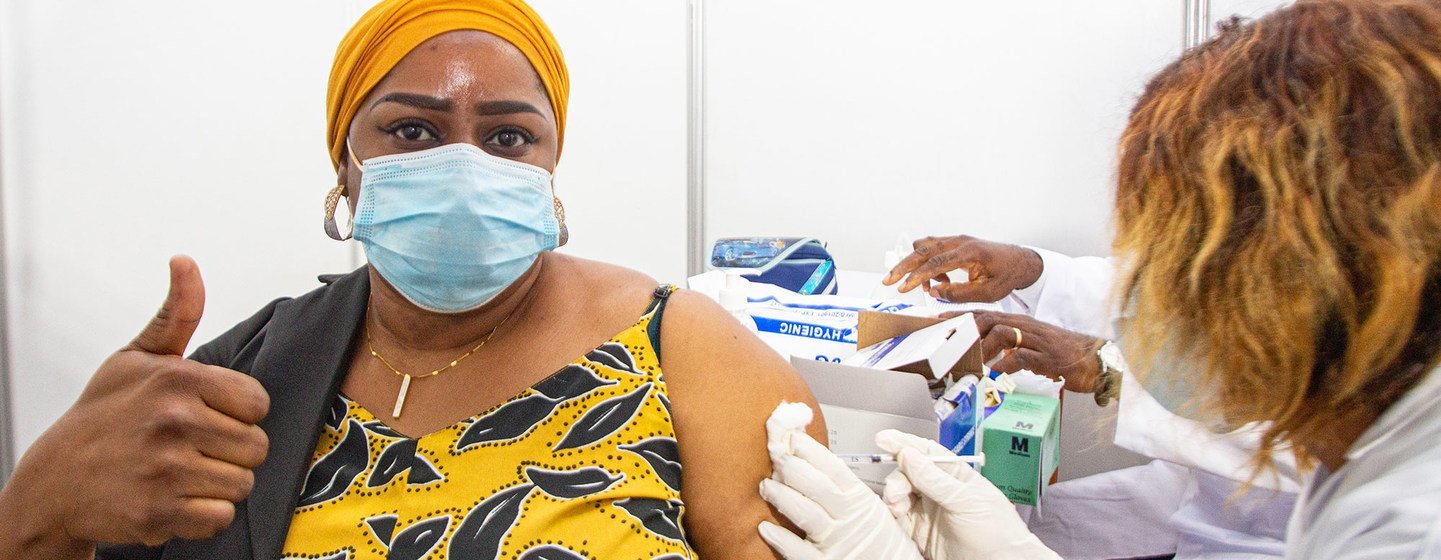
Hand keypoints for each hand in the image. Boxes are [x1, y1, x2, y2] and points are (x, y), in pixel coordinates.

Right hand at [0, 256, 269, 550]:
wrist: (54, 482)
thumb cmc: (102, 418)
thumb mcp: (135, 358)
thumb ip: (176, 313)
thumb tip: (186, 263)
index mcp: (176, 381)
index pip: (258, 403)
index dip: (238, 413)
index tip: (208, 416)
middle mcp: (173, 422)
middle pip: (256, 446)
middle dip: (230, 451)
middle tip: (191, 448)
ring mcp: (166, 469)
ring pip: (243, 483)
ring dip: (218, 484)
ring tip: (182, 472)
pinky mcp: (160, 513)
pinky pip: (221, 517)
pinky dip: (203, 515)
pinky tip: (175, 498)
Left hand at [758, 404, 920, 559]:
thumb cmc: (879, 540)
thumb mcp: (869, 507)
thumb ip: (844, 487)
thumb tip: (809, 458)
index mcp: (861, 500)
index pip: (834, 468)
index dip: (810, 450)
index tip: (791, 436)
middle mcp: (849, 519)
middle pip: (818, 486)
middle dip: (792, 467)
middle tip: (775, 456)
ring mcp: (837, 542)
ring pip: (806, 514)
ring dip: (782, 496)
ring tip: (766, 486)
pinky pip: (799, 551)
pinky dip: (781, 538)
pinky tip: (765, 527)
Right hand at [876, 430, 1058, 559]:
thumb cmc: (998, 532)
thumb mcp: (967, 501)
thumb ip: (935, 479)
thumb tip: (910, 456)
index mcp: (955, 476)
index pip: (927, 452)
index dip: (905, 443)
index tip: (884, 439)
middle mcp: (940, 491)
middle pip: (908, 473)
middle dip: (898, 478)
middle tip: (896, 491)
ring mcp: (929, 511)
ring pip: (901, 494)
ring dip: (894, 496)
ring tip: (897, 506)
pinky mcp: (920, 532)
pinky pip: (898, 518)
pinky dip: (891, 515)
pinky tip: (895, 515)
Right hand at [882, 235, 1042, 303]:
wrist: (1019, 261)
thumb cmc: (1006, 276)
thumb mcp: (987, 293)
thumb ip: (960, 294)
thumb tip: (934, 293)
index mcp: (970, 252)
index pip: (936, 263)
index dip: (917, 276)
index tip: (903, 287)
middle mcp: (960, 241)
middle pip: (922, 250)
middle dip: (903, 266)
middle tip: (888, 281)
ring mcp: (956, 239)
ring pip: (923, 247)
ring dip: (917, 266)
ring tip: (926, 287)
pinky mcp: (953, 242)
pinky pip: (931, 249)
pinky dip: (927, 264)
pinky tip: (939, 280)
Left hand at [956, 310, 1102, 393]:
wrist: (1095, 358)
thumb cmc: (1061, 353)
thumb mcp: (1032, 345)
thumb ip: (1010, 346)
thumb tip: (986, 356)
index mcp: (1020, 323)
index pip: (985, 314)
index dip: (961, 316)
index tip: (940, 321)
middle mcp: (1025, 326)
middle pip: (989, 319)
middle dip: (965, 329)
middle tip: (948, 341)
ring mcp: (1036, 340)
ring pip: (1002, 333)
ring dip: (983, 347)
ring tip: (971, 361)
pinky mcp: (1046, 356)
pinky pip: (1021, 356)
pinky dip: (1004, 365)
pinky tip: (996, 373)